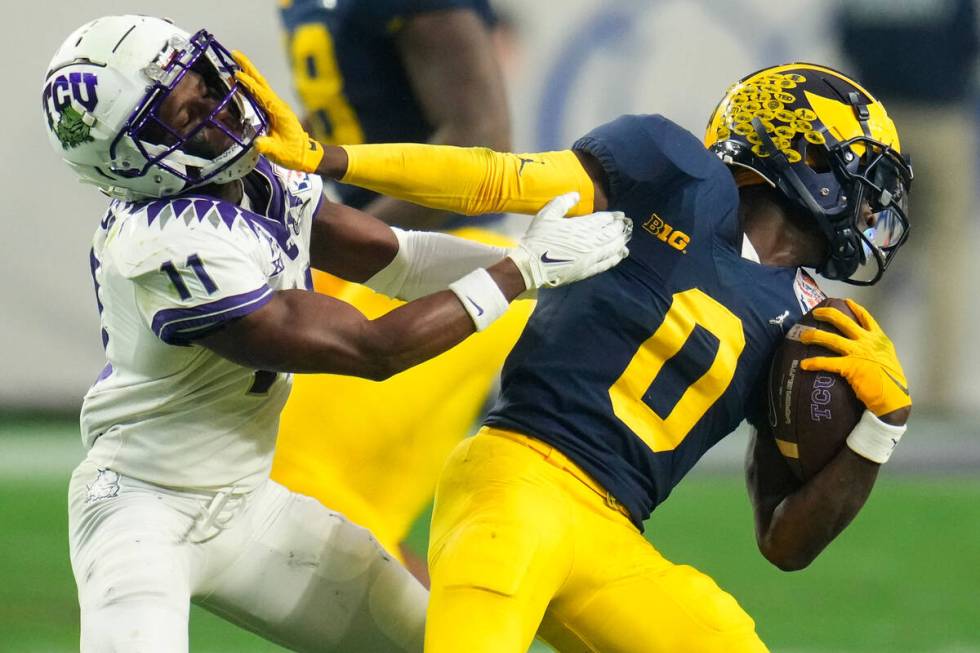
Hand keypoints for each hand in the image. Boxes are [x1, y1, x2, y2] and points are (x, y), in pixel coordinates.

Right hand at [231, 51, 323, 173]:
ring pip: (260, 86)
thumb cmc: (293, 154)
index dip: (249, 85)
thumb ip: (268, 147)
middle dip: (248, 68)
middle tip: (234, 53)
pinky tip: (240, 82)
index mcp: (279, 113)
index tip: (236, 75)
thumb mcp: (279, 153)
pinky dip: (249, 85)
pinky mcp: (273, 110)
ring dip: (248, 73)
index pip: (262, 95)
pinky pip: (259, 94)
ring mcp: (276, 107)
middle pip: (261, 83)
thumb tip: (257, 143)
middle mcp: (278, 106)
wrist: (306, 155)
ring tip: (233, 62)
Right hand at [508, 192, 631, 289]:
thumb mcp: (546, 215)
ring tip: (626, 237)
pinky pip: (607, 263)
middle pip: (611, 233)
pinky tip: (621, 254)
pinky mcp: (588, 270)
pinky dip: (616, 258)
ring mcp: (590, 257)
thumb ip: (562, 202)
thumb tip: (576, 195)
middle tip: (626, 225)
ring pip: (612, 248)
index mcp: (581, 226)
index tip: (620, 215)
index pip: (603, 219)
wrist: (531, 265)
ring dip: (621, 241)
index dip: (613, 217)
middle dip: (620, 228)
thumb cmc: (537, 238)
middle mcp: (590, 241)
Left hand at [799, 298, 910, 420]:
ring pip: (831, 339)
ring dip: (814, 335)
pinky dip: (814, 363)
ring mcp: (858, 352)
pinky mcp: (850, 366)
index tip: (844, 300)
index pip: (866, 317)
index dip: (854, 307)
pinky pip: (827, 362)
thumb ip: (876, 349)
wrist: (893, 398)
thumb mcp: (888, 358)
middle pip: (844, 321)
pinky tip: (804, 364)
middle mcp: (868, 342)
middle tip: (815, 312)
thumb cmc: (891, 381)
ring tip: (802, 335)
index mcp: (879, 339)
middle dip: (827, 314)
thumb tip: (866, 347)